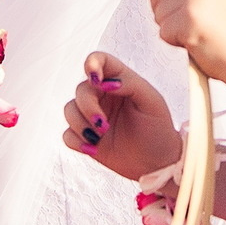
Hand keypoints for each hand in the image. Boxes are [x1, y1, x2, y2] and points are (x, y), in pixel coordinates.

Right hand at [61, 52, 181, 180]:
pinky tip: (93, 148)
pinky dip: (77, 141)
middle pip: (81, 89)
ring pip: (70, 110)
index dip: (92, 64)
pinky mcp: (85, 138)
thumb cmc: (158, 129)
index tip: (96, 80)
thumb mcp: (152, 102)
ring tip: (99, 138)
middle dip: (88, 107)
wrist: (157, 164)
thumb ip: (131, 84)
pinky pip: (67, 134)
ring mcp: (92, 117)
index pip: (99, 60)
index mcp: (119, 81)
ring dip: (81, 124)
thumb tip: (107, 81)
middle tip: (103, 125)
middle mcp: (103, 96)